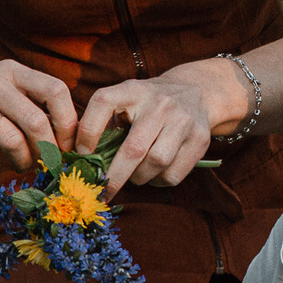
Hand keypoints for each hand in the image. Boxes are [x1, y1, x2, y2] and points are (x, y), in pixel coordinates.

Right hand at [0, 58, 76, 176]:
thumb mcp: (1, 92)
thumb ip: (32, 105)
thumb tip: (73, 138)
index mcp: (11, 70)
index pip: (56, 91)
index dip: (69, 123)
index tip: (67, 146)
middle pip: (36, 122)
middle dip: (46, 152)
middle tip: (45, 165)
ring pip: (12, 141)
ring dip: (21, 162)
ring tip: (19, 165)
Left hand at [77, 71, 227, 188]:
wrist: (196, 92)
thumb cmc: (148, 104)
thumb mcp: (126, 100)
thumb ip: (104, 122)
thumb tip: (83, 160)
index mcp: (133, 90)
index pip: (103, 102)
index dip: (88, 131)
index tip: (82, 155)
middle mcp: (160, 103)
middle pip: (133, 149)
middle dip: (114, 177)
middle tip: (102, 192)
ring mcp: (183, 120)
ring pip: (156, 163)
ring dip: (139, 178)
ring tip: (135, 175)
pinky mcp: (200, 139)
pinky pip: (173, 174)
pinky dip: (159, 181)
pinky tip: (155, 173)